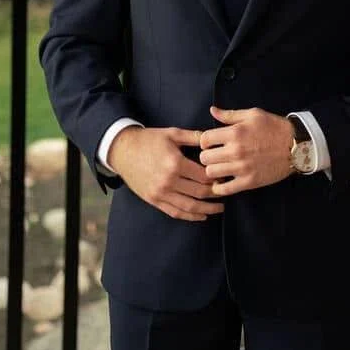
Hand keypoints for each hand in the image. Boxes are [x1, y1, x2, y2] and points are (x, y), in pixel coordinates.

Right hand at [108, 126, 224, 220]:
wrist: (123, 150)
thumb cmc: (149, 139)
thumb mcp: (172, 133)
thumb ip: (193, 137)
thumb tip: (212, 139)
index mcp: (175, 163)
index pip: (203, 176)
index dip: (217, 177)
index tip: (226, 176)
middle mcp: (168, 181)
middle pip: (199, 192)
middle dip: (216, 193)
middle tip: (227, 191)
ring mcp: (160, 193)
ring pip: (189, 206)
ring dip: (207, 209)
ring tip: (220, 208)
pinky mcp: (154, 200)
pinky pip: (175, 212)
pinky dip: (190, 216)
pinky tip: (201, 216)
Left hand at [199, 106, 293, 195]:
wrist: (295, 145)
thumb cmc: (274, 127)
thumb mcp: (253, 114)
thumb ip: (230, 115)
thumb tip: (212, 111)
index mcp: (235, 133)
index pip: (204, 139)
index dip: (205, 141)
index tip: (211, 142)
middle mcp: (236, 151)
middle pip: (204, 158)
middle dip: (207, 155)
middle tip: (215, 155)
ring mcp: (242, 168)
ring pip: (211, 173)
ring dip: (213, 170)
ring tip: (220, 167)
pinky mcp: (249, 182)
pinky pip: (224, 189)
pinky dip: (219, 187)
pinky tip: (223, 181)